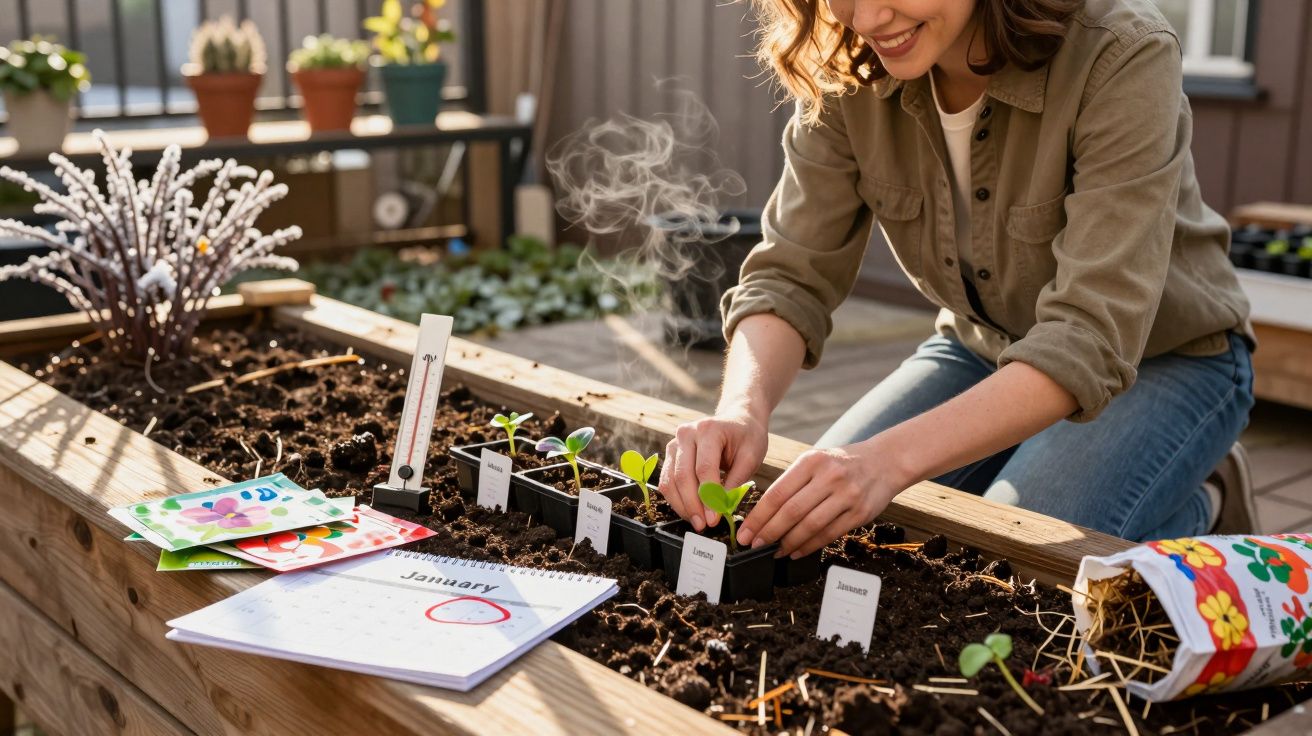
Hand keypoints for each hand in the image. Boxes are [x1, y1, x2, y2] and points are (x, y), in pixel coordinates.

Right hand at [658, 411, 768, 530]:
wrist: (737, 420)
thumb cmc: (746, 438)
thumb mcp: (751, 457)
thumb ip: (735, 481)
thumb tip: (720, 509)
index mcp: (709, 429)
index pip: (704, 469)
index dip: (708, 497)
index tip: (715, 519)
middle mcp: (686, 433)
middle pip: (683, 476)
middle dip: (693, 505)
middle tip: (704, 525)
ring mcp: (674, 443)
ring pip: (670, 481)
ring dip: (682, 505)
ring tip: (697, 522)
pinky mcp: (670, 454)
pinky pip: (667, 481)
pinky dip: (676, 499)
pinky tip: (690, 511)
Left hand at [736, 441, 905, 558]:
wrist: (884, 461)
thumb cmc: (841, 463)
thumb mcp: (815, 460)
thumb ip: (792, 483)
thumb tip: (763, 514)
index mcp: (811, 461)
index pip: (777, 493)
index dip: (758, 516)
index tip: (745, 531)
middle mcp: (829, 477)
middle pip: (791, 512)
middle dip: (768, 532)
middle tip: (754, 545)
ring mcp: (846, 495)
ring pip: (809, 526)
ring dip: (788, 543)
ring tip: (774, 551)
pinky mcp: (859, 513)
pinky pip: (828, 534)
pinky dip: (809, 546)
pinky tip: (795, 551)